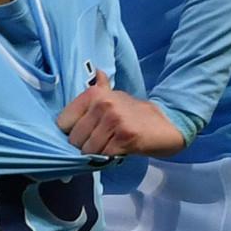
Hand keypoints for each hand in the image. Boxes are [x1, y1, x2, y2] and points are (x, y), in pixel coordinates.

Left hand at [56, 80, 186, 159]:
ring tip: (109, 146)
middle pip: (74, 139)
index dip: (70, 133)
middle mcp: (103, 104)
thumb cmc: (135, 113)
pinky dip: (108, 159)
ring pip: (88, 150)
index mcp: (94, 94)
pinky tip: (117, 151)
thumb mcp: (115, 96)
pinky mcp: (125, 138)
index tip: (83, 134)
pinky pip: (103, 156)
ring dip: (97, 154)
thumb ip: (100, 87)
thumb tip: (95, 71)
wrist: (167, 123)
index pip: (63, 122)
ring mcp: (114, 121)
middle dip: (84, 146)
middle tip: (100, 143)